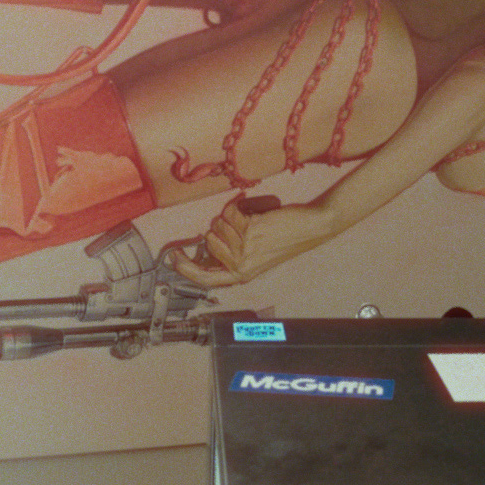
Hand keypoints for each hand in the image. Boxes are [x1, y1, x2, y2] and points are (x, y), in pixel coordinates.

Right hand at [169, 194, 332, 287]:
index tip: (174, 257)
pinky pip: (230, 211)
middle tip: (244, 228)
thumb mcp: (257, 258)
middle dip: (221, 228)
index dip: (186, 269)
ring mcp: (244, 248)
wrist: (310, 228)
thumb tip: (206, 243)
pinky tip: (256, 212)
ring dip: (233, 217)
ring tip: (254, 221)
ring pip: (219, 222)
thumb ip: (232, 255)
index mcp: (241, 275)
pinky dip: (241, 206)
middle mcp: (240, 266)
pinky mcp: (249, 230)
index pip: (205, 278)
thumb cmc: (285, 240)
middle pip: (209, 239)